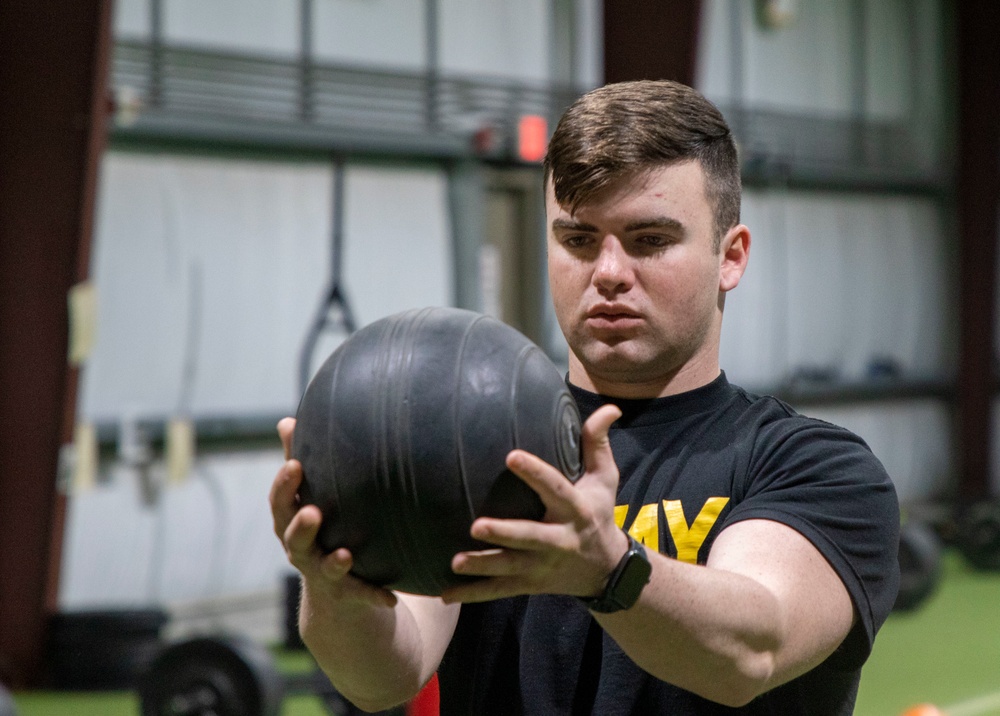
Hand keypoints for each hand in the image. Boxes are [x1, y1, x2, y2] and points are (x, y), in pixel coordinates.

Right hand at [270, 417, 395, 607]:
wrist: (334, 592)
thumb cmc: (321, 528)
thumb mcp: (309, 496)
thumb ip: (300, 460)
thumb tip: (287, 420)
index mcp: (290, 523)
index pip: (280, 503)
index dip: (284, 486)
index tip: (295, 466)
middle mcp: (301, 550)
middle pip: (294, 539)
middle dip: (302, 527)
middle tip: (313, 513)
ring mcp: (323, 574)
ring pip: (324, 569)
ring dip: (334, 563)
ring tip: (346, 556)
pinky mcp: (347, 594)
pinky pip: (361, 595)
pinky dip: (374, 595)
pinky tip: (391, 597)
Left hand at [441, 404, 628, 602]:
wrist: (607, 570)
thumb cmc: (599, 513)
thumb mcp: (605, 479)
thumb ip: (597, 443)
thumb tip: (610, 407)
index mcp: (576, 510)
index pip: (556, 489)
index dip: (535, 473)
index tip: (511, 456)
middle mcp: (559, 540)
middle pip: (531, 537)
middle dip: (505, 533)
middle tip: (476, 525)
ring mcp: (543, 566)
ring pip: (511, 567)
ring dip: (484, 566)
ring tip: (455, 562)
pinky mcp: (530, 584)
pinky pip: (500, 590)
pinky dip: (473, 593)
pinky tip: (445, 595)